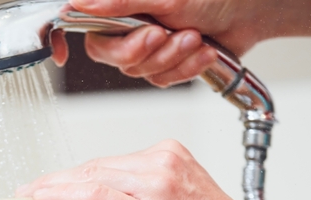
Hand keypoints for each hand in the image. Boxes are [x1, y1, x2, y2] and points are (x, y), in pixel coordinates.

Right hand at [50, 0, 268, 86]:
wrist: (251, 10)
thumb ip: (118, 3)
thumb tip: (79, 3)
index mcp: (119, 6)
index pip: (78, 22)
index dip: (62, 39)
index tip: (59, 56)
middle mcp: (128, 25)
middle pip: (110, 56)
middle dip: (141, 51)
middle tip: (162, 34)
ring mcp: (148, 47)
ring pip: (139, 72)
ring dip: (171, 58)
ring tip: (194, 37)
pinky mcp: (166, 65)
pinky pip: (162, 81)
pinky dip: (185, 68)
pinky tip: (202, 51)